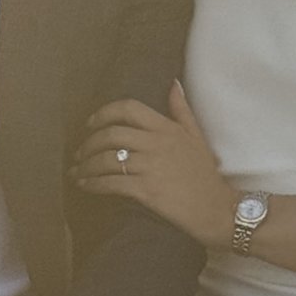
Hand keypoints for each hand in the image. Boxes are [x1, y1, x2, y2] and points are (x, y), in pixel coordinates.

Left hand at [74, 83, 240, 248]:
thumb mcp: (197, 137)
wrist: (218, 211)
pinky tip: (85, 186)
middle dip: (88, 143)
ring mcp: (151, 167)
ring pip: (107, 160)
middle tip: (80, 153)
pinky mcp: (147, 191)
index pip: (129, 108)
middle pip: (111, 134)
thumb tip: (173, 84)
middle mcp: (157, 144)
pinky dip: (93, 183)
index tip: (91, 123)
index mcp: (167, 128)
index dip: (104, 113)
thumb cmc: (206, 176)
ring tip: (77, 172)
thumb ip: (181, 110)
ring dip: (86, 166)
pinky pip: (111, 183)